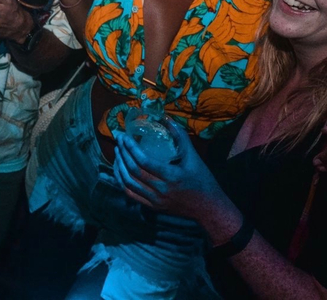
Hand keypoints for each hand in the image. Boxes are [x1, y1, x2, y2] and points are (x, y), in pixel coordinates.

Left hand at [112, 119, 230, 223]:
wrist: (208, 208)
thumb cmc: (202, 180)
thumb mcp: (194, 157)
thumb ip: (180, 137)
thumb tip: (166, 117)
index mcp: (171, 176)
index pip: (144, 161)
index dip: (131, 147)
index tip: (124, 136)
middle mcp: (161, 190)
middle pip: (133, 170)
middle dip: (123, 153)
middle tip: (119, 140)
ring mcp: (155, 200)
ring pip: (128, 183)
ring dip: (119, 166)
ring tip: (117, 152)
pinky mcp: (152, 206)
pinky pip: (130, 193)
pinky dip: (121, 180)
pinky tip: (119, 169)